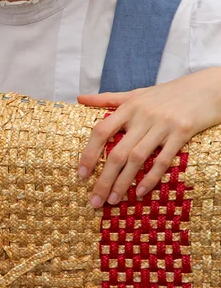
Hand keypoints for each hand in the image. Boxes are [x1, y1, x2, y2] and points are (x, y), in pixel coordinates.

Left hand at [77, 67, 220, 207]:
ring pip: (137, 159)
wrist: (208, 86)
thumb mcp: (136, 93)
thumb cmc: (167, 93)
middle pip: (117, 152)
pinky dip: (151, 177)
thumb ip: (107, 99)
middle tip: (94, 200)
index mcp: (129, 107)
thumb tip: (79, 99)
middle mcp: (143, 116)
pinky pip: (163, 160)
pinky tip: (140, 192)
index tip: (81, 175)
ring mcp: (163, 125)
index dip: (89, 153)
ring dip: (123, 183)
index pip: (101, 131)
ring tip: (113, 200)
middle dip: (103, 180)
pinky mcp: (182, 133)